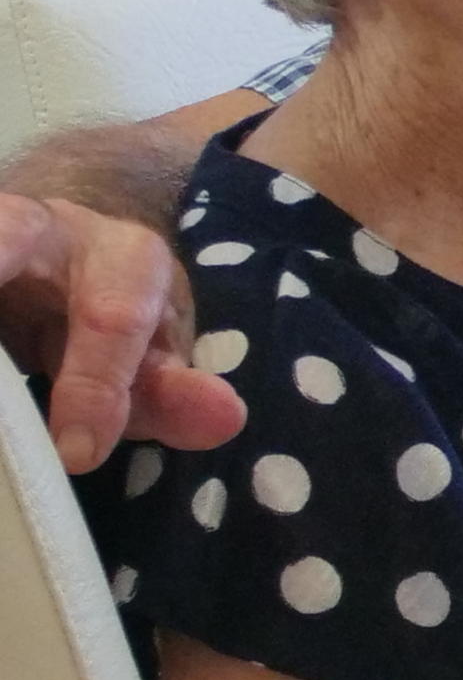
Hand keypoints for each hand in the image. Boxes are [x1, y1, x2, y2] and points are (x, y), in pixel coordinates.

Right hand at [1, 196, 247, 475]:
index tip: (76, 454)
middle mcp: (43, 225)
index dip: (96, 387)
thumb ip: (171, 394)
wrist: (53, 271)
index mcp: (121, 255)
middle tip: (2, 342)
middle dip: (0, 258)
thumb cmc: (102, 323)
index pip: (113, 316)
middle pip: (12, 233)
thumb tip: (224, 418)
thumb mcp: (141, 362)